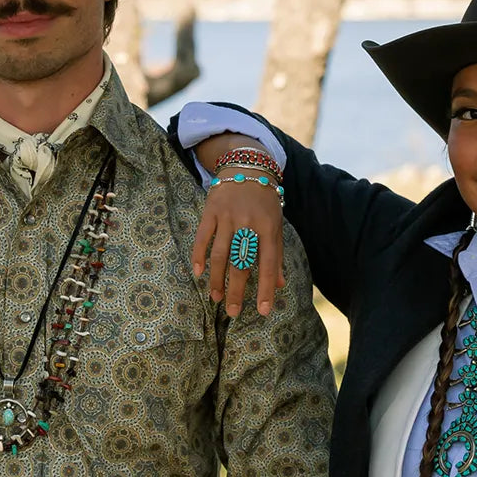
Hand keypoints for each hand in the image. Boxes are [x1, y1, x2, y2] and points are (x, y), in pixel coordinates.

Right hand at [192, 160, 285, 318]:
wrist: (247, 165)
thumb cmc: (264, 200)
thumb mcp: (275, 224)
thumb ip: (276, 255)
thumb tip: (279, 285)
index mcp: (269, 227)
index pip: (268, 263)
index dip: (265, 288)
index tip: (262, 310)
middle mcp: (249, 222)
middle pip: (241, 262)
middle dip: (236, 290)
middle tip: (232, 312)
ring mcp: (229, 216)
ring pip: (221, 254)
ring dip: (217, 279)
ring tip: (215, 298)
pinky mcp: (211, 210)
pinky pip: (203, 237)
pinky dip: (199, 255)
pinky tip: (198, 272)